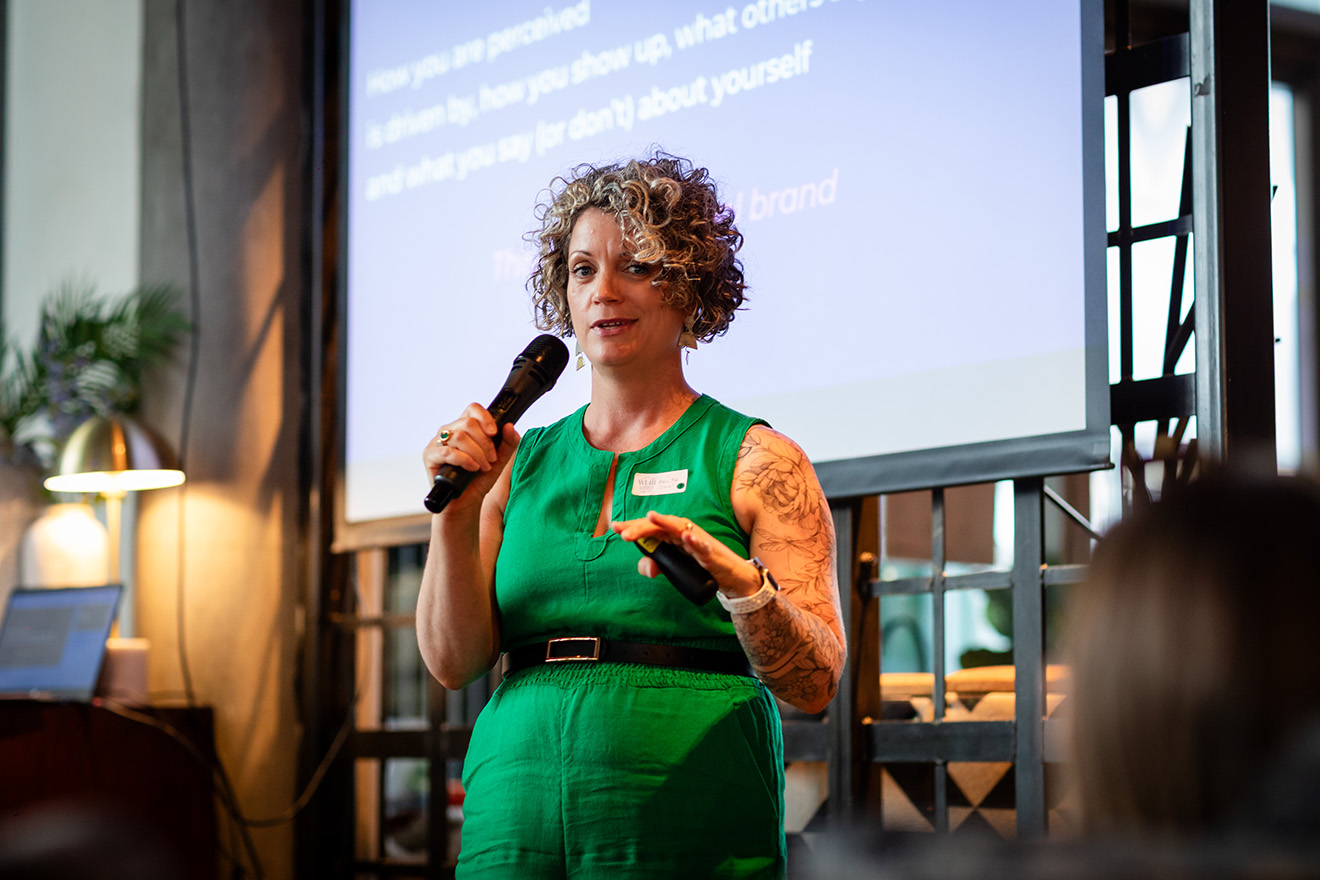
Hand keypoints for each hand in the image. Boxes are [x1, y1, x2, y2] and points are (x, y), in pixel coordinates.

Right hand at [422, 403, 519, 510]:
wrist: (466, 501)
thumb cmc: (480, 479)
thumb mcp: (499, 460)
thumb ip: (508, 443)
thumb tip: (510, 426)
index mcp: (465, 427)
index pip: (473, 409)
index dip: (485, 418)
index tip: (494, 433)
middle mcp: (450, 431)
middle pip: (468, 423)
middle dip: (485, 442)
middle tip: (491, 458)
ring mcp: (438, 442)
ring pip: (459, 436)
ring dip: (476, 453)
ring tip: (483, 467)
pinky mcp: (430, 455)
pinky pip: (447, 451)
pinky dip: (464, 459)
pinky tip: (472, 468)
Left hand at [611, 511, 761, 598]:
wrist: (729, 576)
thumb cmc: (699, 566)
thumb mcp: (671, 568)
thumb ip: (654, 566)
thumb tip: (647, 567)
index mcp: (671, 536)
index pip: (650, 528)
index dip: (633, 526)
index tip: (614, 526)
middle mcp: (683, 533)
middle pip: (660, 525)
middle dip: (641, 527)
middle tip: (623, 534)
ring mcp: (697, 540)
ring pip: (679, 528)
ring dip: (665, 522)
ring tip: (650, 517)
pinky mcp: (710, 552)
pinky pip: (702, 545)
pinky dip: (695, 540)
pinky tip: (686, 537)